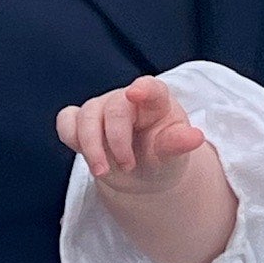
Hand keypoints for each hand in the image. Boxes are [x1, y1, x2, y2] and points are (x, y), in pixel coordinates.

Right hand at [54, 77, 208, 198]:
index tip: (134, 94)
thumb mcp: (173, 155)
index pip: (151, 88)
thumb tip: (196, 138)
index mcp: (156, 101)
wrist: (140, 174)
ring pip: (86, 115)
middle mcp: (126, 99)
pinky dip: (70, 135)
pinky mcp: (82, 122)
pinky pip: (67, 121)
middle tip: (127, 167)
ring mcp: (102, 108)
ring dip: (91, 145)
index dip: (143, 89)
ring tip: (102, 171)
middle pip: (114, 108)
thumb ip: (178, 144)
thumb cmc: (161, 156)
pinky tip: (81, 153)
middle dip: (116, 140)